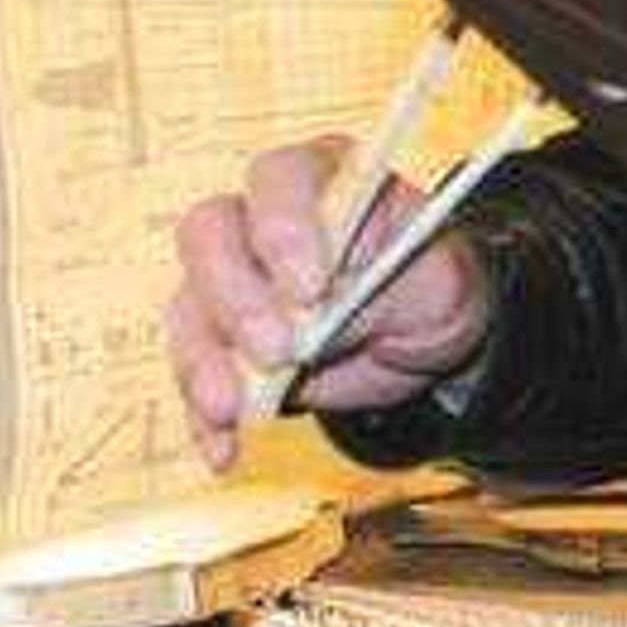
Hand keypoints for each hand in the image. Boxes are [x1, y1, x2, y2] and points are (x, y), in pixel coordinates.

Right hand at [165, 135, 494, 471]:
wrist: (424, 331)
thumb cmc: (430, 281)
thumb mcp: (437, 275)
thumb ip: (381, 281)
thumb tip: (319, 311)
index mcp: (320, 178)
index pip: (280, 179)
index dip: (284, 227)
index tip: (310, 287)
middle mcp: (259, 218)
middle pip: (210, 236)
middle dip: (236, 298)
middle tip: (275, 351)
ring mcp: (230, 279)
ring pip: (189, 307)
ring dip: (203, 362)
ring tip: (230, 410)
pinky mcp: (220, 340)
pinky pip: (197, 372)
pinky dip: (204, 415)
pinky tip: (222, 448)